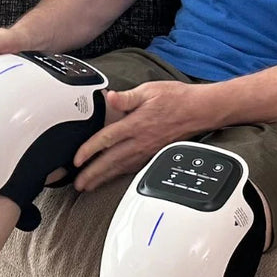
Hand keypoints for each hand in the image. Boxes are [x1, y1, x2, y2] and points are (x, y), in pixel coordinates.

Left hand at [72, 81, 212, 191]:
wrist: (199, 110)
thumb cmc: (177, 99)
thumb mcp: (149, 90)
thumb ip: (127, 97)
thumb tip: (109, 97)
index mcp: (136, 124)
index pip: (107, 139)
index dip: (89, 150)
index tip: (77, 159)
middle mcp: (140, 141)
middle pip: (111, 161)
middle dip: (92, 174)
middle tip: (78, 183)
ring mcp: (148, 150)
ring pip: (121, 168)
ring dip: (104, 178)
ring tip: (89, 186)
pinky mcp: (154, 154)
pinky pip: (133, 168)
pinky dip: (119, 175)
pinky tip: (113, 177)